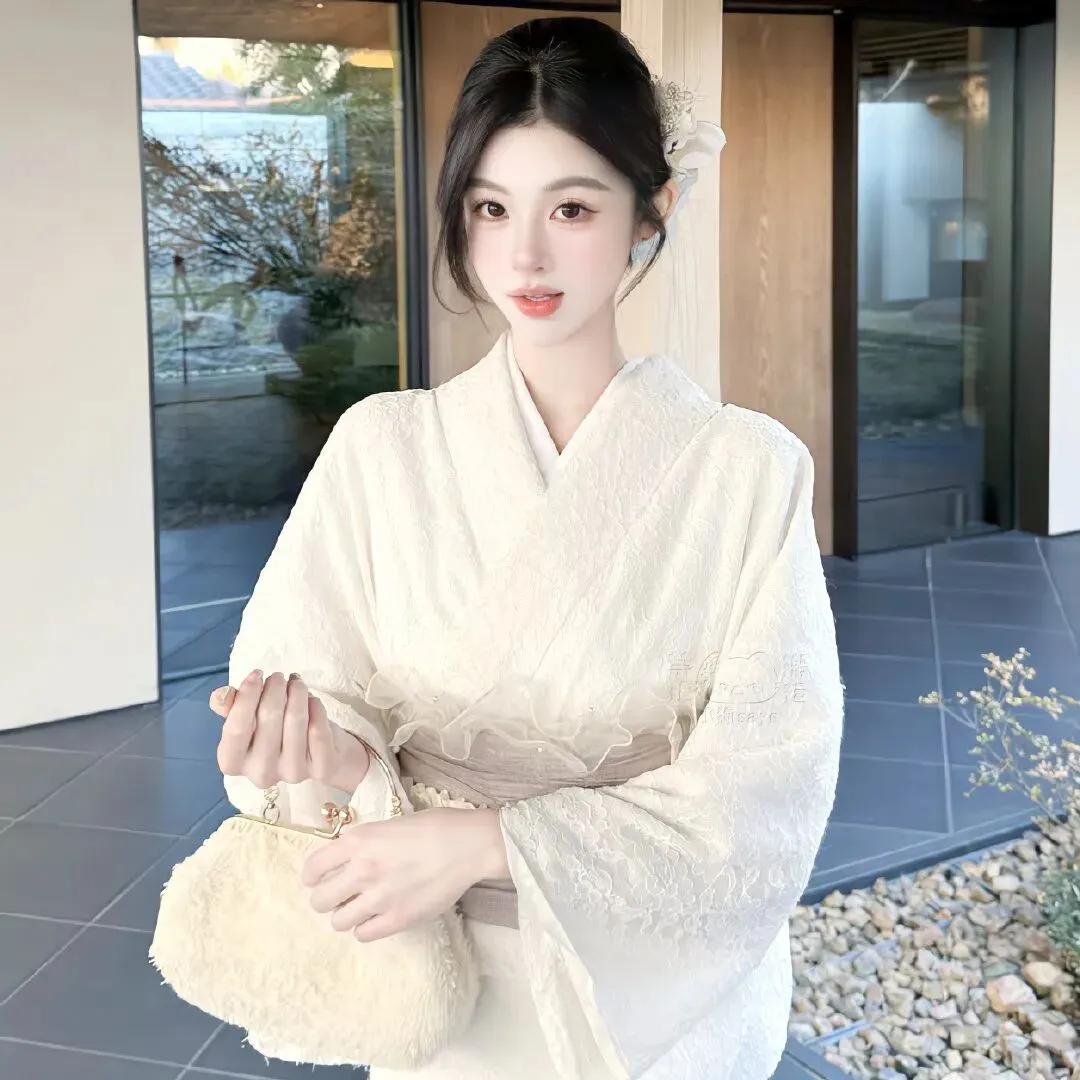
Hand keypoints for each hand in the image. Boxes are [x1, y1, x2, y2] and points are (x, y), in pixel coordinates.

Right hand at [209, 670, 370, 792]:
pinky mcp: (321, 768)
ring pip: (295, 721)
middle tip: (279, 677)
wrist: (321, 753)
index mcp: (234, 762)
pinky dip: (316, 708)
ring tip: (297, 684)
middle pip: (267, 718)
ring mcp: (292, 773)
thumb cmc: (277, 731)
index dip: (246, 696)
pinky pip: (319, 730)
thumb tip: (222, 695)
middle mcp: (260, 773)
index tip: (257, 674)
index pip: (235, 728)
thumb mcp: (250, 718)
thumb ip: (232, 707)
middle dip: (275, 689)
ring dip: (297, 693)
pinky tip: (313, 701)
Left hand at [301, 807, 509, 941]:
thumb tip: (344, 860)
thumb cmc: (434, 827)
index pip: (313, 868)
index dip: (312, 877)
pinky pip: (363, 935)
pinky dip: (366, 928)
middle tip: (340, 895)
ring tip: (361, 907)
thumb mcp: (389, 824)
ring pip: (338, 921)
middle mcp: (363, 869)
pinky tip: (378, 917)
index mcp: (359, 841)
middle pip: (319, 900)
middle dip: (326, 898)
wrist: (468, 845)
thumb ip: (363, 842)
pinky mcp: (397, 920)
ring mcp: (379, 898)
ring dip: (346, 915)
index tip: (318, 880)